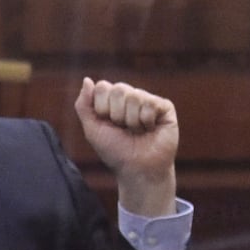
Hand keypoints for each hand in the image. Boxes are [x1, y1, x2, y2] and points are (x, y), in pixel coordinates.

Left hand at [74, 78, 178, 216]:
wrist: (137, 170)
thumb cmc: (115, 151)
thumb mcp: (93, 130)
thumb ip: (84, 105)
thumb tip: (87, 80)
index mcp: (113, 100)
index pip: (103, 87)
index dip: (102, 108)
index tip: (108, 124)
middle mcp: (131, 97)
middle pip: (119, 89)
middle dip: (117, 115)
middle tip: (124, 129)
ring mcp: (148, 101)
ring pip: (135, 96)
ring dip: (132, 121)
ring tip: (138, 132)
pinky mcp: (165, 107)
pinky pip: (151, 103)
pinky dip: (146, 121)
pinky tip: (150, 130)